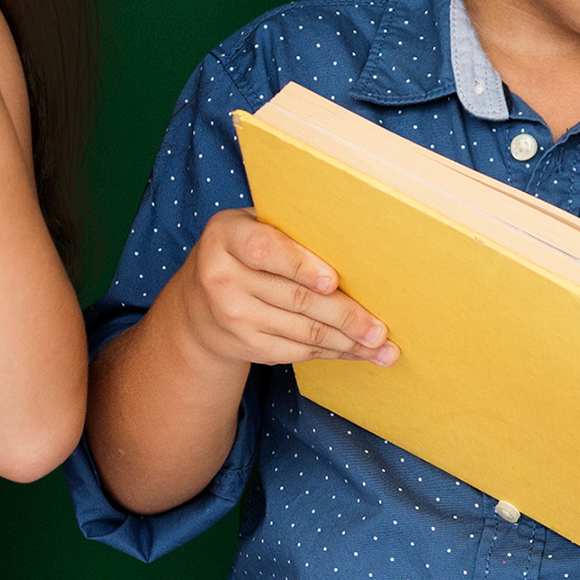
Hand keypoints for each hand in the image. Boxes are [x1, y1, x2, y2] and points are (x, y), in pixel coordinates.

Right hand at [159, 209, 395, 371]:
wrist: (197, 303)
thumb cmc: (241, 253)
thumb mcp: (251, 227)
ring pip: (303, 331)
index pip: (264, 250)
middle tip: (379, 328)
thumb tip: (355, 246)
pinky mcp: (247, 345)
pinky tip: (357, 352)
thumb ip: (288, 230)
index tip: (333, 281)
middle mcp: (223, 278)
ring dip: (347, 342)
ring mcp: (233, 316)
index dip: (301, 266)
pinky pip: (297, 351)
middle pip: (295, 298)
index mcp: (227, 237)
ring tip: (381, 346)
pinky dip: (332, 352)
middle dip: (344, 316)